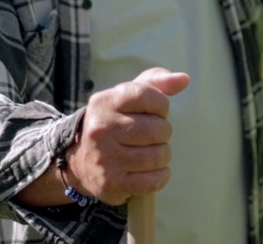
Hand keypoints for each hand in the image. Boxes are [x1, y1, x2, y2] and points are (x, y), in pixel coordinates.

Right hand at [65, 68, 189, 205]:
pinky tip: (150, 170)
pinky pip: (154, 180)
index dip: (161, 105)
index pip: (147, 95)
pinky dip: (160, 176)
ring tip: (151, 152)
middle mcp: (101, 129)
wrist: (79, 160)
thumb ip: (157, 81)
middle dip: (163, 132)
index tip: (156, 112)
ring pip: (158, 156)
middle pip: (157, 129)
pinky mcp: (112, 183)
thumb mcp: (128, 96)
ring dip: (163, 155)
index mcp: (105, 102)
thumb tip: (184, 79)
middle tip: (153, 135)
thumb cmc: (115, 122)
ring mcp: (105, 158)